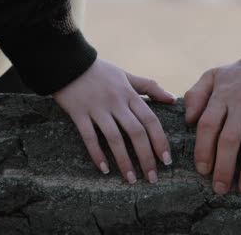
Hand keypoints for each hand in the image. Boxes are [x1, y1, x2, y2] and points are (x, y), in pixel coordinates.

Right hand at [53, 59, 175, 183]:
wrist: (68, 62)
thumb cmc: (99, 70)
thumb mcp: (126, 75)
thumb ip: (149, 87)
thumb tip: (172, 99)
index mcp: (129, 94)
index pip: (150, 120)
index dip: (160, 141)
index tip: (166, 160)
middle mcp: (116, 102)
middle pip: (136, 132)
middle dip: (146, 157)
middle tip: (152, 178)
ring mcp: (97, 108)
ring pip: (114, 138)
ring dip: (124, 161)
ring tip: (131, 179)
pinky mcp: (78, 113)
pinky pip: (89, 137)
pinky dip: (97, 154)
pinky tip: (105, 169)